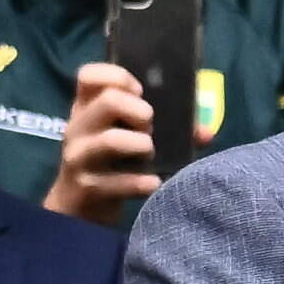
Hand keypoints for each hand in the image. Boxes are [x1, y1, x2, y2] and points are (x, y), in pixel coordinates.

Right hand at [43, 58, 159, 224]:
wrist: (80, 207)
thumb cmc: (110, 161)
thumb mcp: (124, 137)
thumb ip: (164, 127)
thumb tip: (205, 132)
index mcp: (86, 108)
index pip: (89, 76)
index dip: (119, 76)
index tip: (140, 91)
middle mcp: (78, 128)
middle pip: (108, 101)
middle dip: (139, 110)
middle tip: (150, 125)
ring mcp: (80, 158)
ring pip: (111, 140)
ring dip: (141, 144)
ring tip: (150, 151)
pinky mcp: (87, 187)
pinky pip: (117, 182)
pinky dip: (141, 182)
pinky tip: (154, 183)